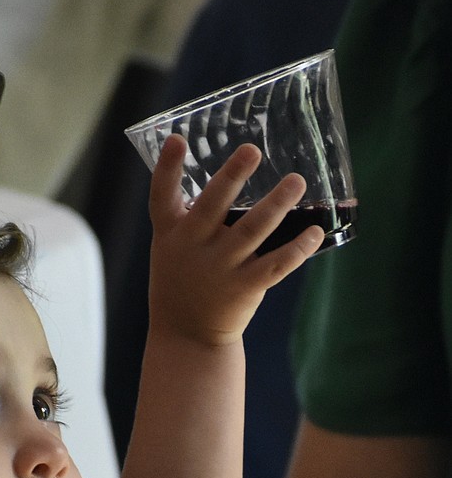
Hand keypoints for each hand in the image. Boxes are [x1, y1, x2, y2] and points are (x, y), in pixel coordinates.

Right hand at [147, 135, 323, 349]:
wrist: (186, 336)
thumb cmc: (182, 281)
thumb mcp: (171, 248)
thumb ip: (191, 217)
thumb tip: (227, 175)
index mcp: (171, 234)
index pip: (162, 197)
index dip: (167, 169)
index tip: (177, 140)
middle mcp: (193, 248)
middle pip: (211, 207)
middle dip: (231, 177)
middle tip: (252, 150)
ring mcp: (219, 269)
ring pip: (251, 231)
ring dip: (276, 204)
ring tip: (296, 181)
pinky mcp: (244, 288)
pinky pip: (276, 265)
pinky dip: (298, 248)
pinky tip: (315, 232)